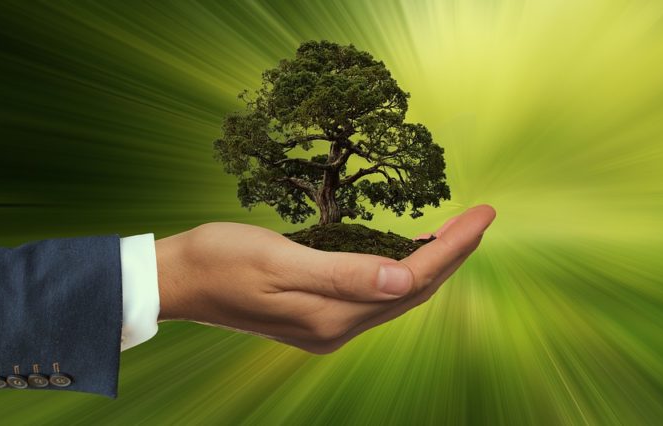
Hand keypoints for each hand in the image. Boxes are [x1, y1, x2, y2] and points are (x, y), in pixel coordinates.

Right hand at [155, 204, 495, 353]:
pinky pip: (377, 293)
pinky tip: (410, 248)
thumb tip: (405, 279)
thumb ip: (344, 272)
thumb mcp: (279, 259)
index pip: (413, 279)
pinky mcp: (319, 316)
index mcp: (332, 316)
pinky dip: (403, 269)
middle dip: (453, 252)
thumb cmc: (221, 259)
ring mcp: (329, 325)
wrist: (178, 279)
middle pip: (414, 290)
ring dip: (432, 261)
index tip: (484, 215)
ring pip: (399, 294)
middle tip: (482, 216)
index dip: (453, 247)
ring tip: (459, 230)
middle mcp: (338, 328)